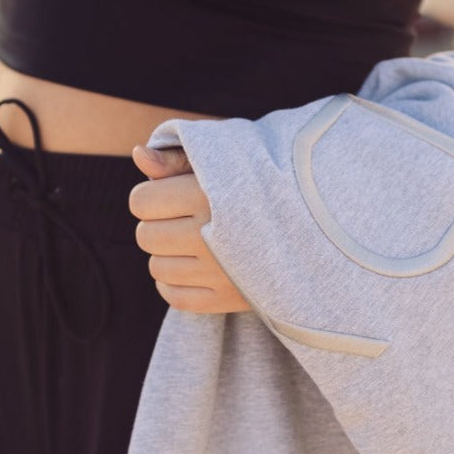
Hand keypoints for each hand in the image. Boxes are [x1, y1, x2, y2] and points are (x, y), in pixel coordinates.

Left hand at [129, 144, 251, 314]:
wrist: (315, 219)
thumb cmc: (259, 182)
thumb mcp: (221, 157)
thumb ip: (176, 158)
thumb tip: (137, 154)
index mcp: (205, 195)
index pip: (141, 202)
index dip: (150, 196)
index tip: (170, 194)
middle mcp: (209, 236)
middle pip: (145, 236)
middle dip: (157, 224)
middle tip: (183, 217)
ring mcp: (218, 272)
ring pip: (157, 268)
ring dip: (167, 254)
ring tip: (194, 240)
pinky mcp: (228, 299)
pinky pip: (175, 297)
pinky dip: (175, 283)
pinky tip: (193, 266)